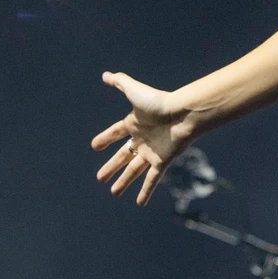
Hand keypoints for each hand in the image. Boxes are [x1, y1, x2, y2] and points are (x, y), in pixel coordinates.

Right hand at [92, 71, 193, 204]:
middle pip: (123, 156)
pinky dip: (145, 191)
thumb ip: (121, 82)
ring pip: (134, 170)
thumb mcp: (135, 91)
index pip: (115, 133)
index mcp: (134, 123)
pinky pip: (152, 179)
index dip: (105, 139)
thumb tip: (105, 74)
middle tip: (100, 178)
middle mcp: (142, 139)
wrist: (183, 114)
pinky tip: (139, 203)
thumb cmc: (159, 102)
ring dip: (124, 182)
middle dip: (111, 167)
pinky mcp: (162, 161)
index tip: (94, 146)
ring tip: (114, 192)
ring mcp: (152, 152)